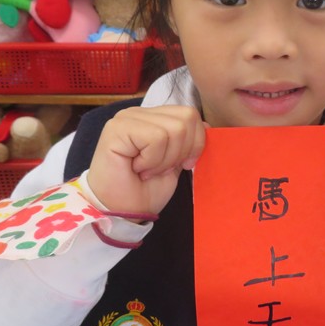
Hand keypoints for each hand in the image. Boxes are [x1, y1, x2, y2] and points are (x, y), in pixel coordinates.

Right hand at [86, 105, 206, 216]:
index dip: (195, 143)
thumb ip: (188, 143)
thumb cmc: (143, 191)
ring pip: (174, 129)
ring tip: (146, 170)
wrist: (120, 212)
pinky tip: (137, 168)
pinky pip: (156, 138)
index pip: (190, 114)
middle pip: (186, 119)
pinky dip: (152, 160)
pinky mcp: (117, 128)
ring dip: (164, 159)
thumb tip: (207, 126)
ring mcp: (127, 118)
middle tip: (159, 169)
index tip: (181, 165)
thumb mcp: (176, 164)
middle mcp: (139, 113)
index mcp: (153, 118)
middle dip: (180, 152)